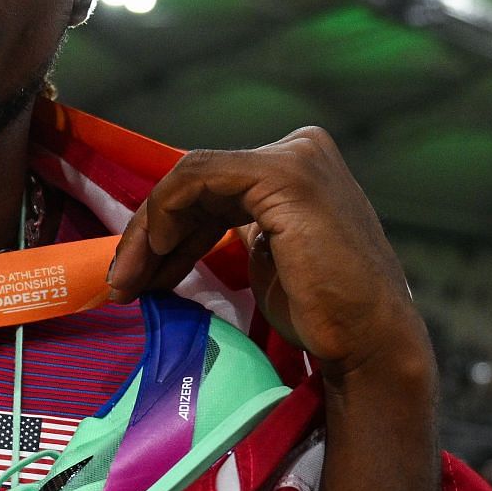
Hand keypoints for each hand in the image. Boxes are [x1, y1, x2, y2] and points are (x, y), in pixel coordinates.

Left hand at [105, 127, 431, 387]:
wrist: (367, 341)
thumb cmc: (321, 311)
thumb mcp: (266, 254)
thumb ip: (231, 227)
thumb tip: (173, 233)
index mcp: (297, 165)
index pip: (213, 187)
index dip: (168, 229)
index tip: (138, 276)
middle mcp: (300, 149)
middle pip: (197, 181)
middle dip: (152, 234)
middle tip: (124, 284)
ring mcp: (294, 157)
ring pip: (189, 179)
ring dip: (149, 233)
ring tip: (129, 282)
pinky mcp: (283, 175)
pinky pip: (197, 181)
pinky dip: (165, 218)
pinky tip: (155, 259)